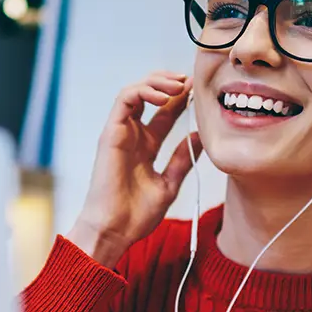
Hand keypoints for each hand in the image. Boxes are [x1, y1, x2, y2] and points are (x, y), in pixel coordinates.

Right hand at [67, 72, 201, 265]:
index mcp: (147, 146)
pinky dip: (143, 91)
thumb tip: (200, 136)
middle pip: (150, 95)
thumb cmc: (136, 214)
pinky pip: (124, 100)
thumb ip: (182, 159)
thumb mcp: (170, 183)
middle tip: (190, 81)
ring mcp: (121, 132)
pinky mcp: (111, 133)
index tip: (199, 90)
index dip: (181, 98)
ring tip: (179, 85)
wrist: (116, 230)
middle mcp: (133, 135)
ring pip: (136, 91)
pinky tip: (163, 96)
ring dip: (158, 82)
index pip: (165, 112)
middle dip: (170, 83)